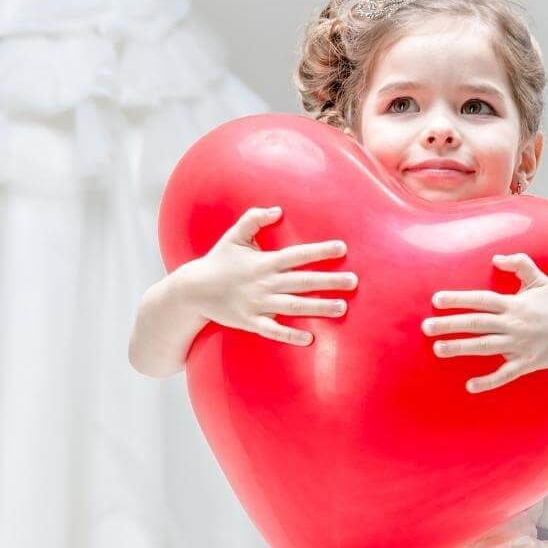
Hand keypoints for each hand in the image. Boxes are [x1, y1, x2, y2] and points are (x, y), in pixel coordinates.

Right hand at [179, 206, 357, 346]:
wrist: (193, 290)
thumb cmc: (217, 260)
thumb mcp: (233, 235)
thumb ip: (254, 219)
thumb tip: (277, 209)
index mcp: (263, 262)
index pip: (298, 255)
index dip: (320, 251)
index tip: (342, 248)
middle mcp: (264, 283)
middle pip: (303, 282)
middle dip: (330, 281)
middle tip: (354, 281)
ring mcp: (258, 305)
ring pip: (295, 306)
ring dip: (319, 307)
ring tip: (342, 307)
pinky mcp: (251, 322)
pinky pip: (274, 331)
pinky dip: (291, 336)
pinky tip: (310, 338)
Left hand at [421, 252, 547, 392]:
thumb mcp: (540, 280)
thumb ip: (520, 264)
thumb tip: (496, 258)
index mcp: (514, 304)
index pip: (480, 300)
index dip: (458, 299)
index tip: (436, 299)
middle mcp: (514, 324)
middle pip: (477, 324)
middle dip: (450, 324)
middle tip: (426, 326)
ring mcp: (520, 346)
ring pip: (485, 348)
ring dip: (460, 348)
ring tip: (438, 349)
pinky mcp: (527, 364)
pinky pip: (505, 374)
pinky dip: (488, 381)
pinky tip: (470, 385)